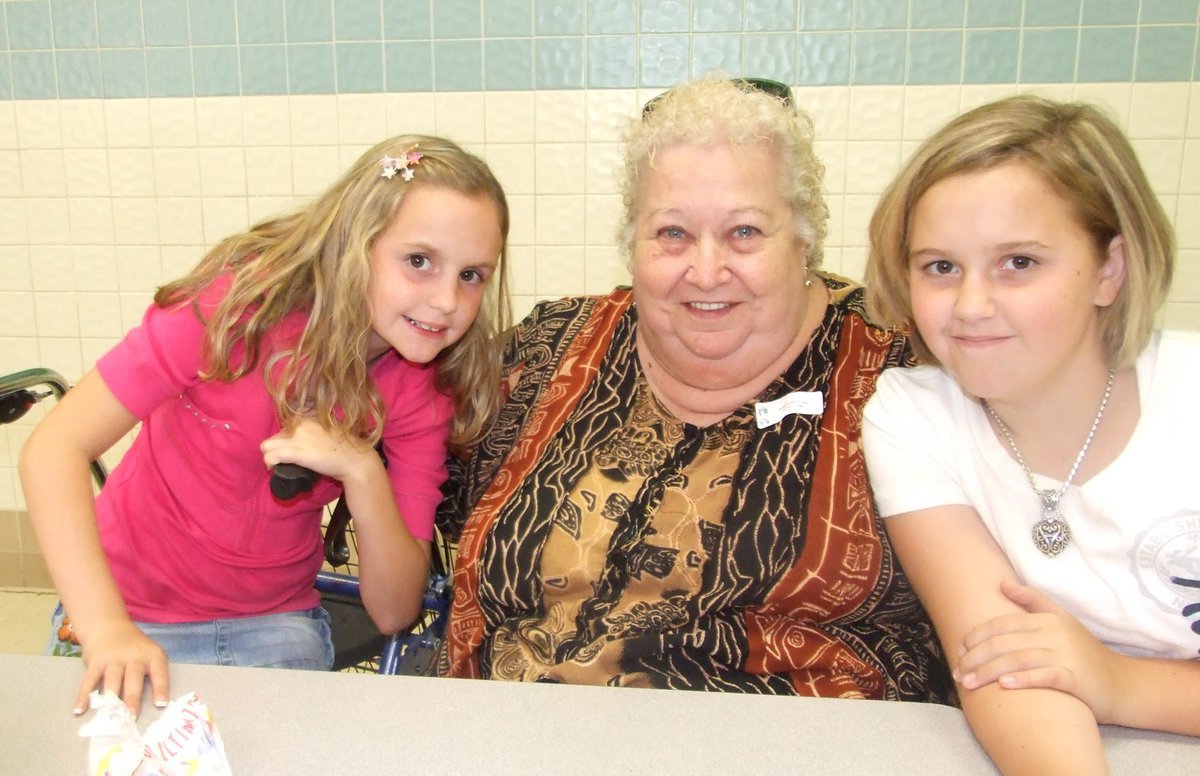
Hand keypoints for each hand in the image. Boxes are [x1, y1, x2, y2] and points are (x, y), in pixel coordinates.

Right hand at [76, 619, 168, 717]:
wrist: (109, 625)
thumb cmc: (134, 648)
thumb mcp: (149, 654)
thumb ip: (152, 674)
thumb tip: (154, 706)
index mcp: (152, 655)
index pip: (159, 673)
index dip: (161, 688)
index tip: (161, 705)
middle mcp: (134, 656)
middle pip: (134, 678)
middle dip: (133, 698)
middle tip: (132, 716)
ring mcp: (114, 658)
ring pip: (112, 680)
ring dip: (111, 699)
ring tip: (109, 716)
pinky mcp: (96, 661)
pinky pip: (90, 680)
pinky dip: (84, 695)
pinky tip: (80, 709)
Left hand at [260, 419, 375, 484]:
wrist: (355, 460)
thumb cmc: (346, 448)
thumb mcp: (328, 431)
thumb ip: (314, 430)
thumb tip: (305, 438)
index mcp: (308, 418)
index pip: (284, 426)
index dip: (284, 439)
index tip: (290, 448)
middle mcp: (301, 425)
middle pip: (274, 436)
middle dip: (276, 448)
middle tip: (283, 459)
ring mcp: (298, 439)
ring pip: (266, 446)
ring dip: (269, 456)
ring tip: (276, 464)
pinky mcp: (297, 453)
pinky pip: (272, 456)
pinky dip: (270, 463)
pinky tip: (274, 468)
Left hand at [957, 579, 1123, 720]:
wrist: (1122, 684)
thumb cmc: (1085, 653)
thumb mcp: (1061, 620)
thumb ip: (1033, 601)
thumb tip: (1002, 583)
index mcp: (1048, 619)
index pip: (1004, 624)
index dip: (978, 636)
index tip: (960, 650)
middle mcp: (1055, 634)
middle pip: (1005, 642)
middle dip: (977, 658)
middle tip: (958, 673)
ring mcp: (1066, 656)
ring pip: (1019, 660)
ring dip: (989, 673)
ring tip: (969, 683)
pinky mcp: (1076, 678)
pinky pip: (1045, 677)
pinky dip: (1023, 680)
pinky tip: (1004, 687)